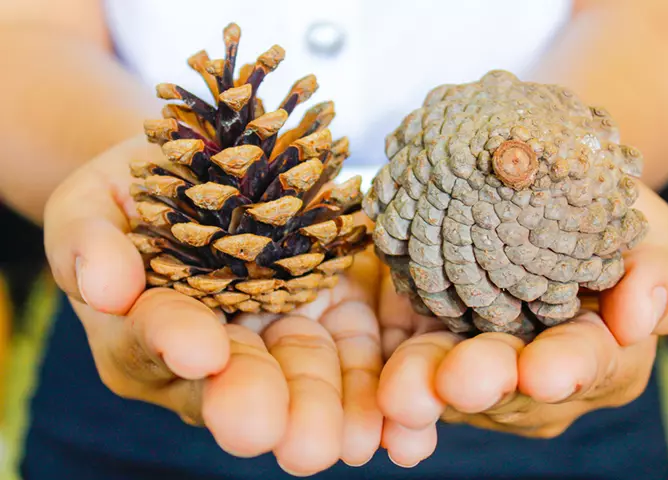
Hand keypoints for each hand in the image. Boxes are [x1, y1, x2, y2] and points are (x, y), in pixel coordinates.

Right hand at [43, 135, 382, 475]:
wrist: (204, 170)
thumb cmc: (133, 191)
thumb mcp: (92, 205)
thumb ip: (87, 243)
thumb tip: (100, 284)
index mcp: (145, 333)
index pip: (153, 341)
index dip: (175, 343)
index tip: (201, 351)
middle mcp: (216, 352)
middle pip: (239, 383)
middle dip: (267, 408)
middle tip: (293, 440)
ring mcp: (279, 336)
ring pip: (305, 380)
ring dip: (333, 412)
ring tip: (357, 439)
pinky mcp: (332, 314)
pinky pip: (358, 353)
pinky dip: (380, 386)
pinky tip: (406, 421)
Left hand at [375, 182, 667, 466]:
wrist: (530, 202)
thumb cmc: (594, 216)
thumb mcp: (640, 229)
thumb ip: (656, 272)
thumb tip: (641, 318)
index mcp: (598, 351)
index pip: (587, 362)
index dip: (567, 367)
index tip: (545, 370)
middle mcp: (537, 373)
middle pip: (511, 386)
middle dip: (485, 381)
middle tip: (460, 380)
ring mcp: (481, 368)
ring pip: (451, 385)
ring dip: (427, 388)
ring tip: (403, 391)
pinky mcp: (430, 352)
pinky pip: (411, 372)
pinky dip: (396, 385)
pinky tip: (380, 398)